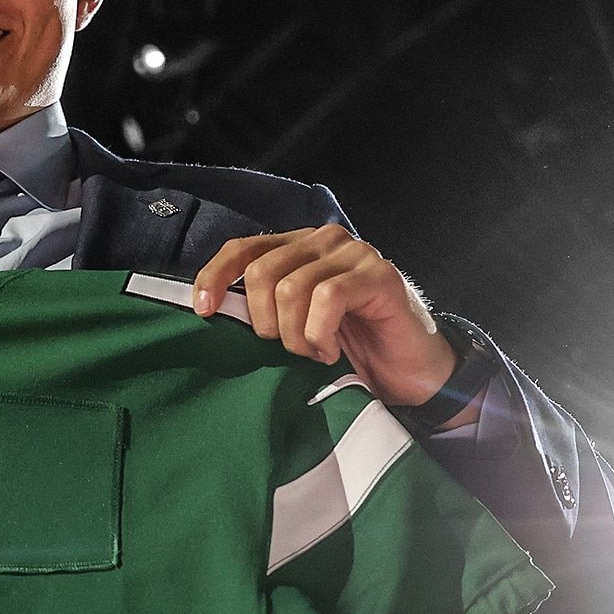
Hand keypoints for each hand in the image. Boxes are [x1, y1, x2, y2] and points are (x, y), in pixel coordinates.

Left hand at [190, 224, 457, 410]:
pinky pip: (327, 298)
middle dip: (265, 322)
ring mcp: (354, 253)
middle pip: (261, 271)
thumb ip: (263, 306)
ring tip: (315, 353)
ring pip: (291, 288)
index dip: (215, 277)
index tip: (204, 311)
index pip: (242, 249)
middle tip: (289, 349)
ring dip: (296, 335)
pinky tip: (332, 351)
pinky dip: (320, 334)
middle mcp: (324, 240)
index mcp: (298, 247)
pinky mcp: (379, 275)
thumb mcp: (294, 325)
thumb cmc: (348, 350)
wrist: (409, 373)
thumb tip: (210, 308)